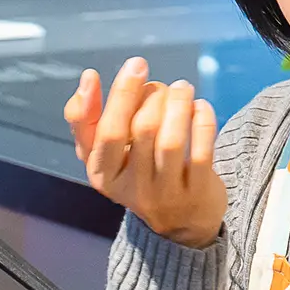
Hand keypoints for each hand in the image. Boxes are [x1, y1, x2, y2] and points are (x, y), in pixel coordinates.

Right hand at [65, 57, 224, 247]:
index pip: (104, 131)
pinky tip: (199, 106)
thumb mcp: (105, 155)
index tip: (132, 65)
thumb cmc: (137, 174)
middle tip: (157, 81)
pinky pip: (201, 150)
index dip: (117, 95)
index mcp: (102, 174)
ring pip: (171, 140)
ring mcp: (165, 193)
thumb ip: (88, 120)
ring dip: (178, 103)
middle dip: (150, 94)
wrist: (179, 224)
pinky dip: (202, 120)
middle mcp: (131, 187)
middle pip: (140, 129)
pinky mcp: (197, 192)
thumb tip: (87, 78)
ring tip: (182, 87)